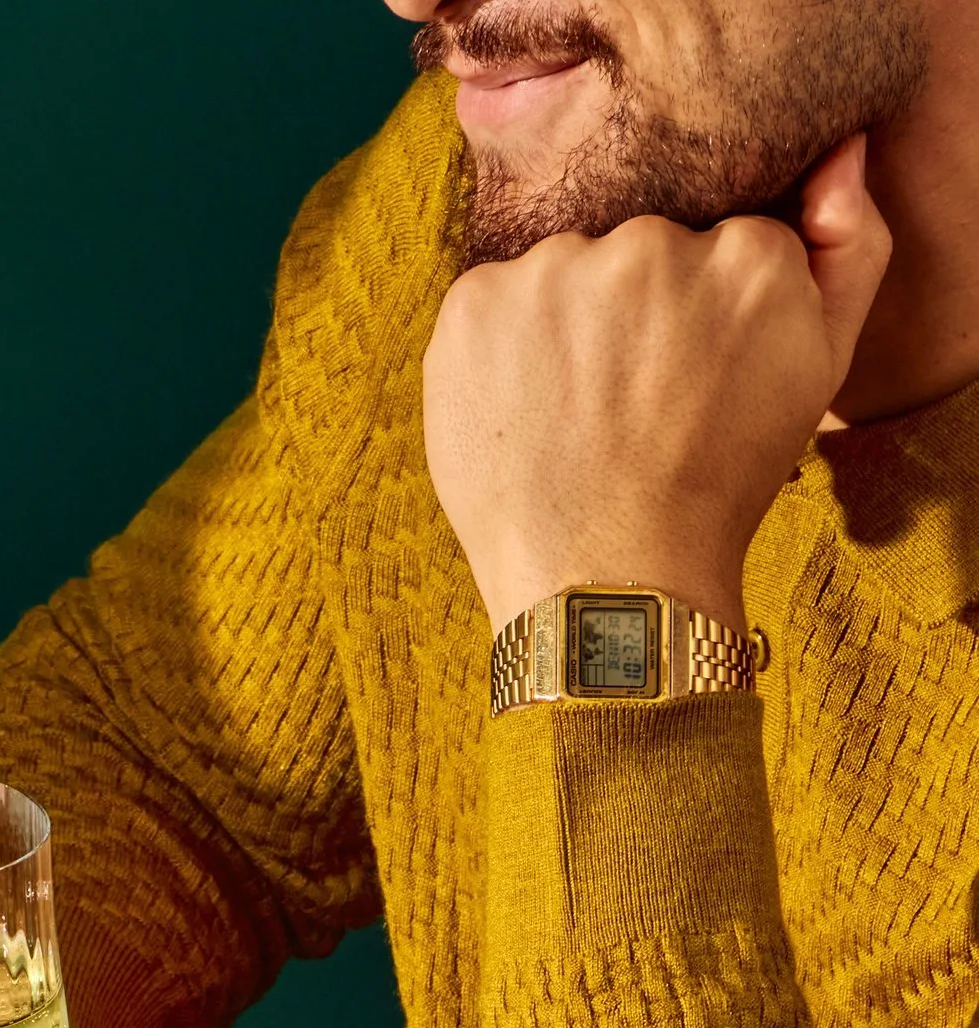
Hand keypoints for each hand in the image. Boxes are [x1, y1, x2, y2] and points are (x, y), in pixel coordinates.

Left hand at [423, 137, 892, 627]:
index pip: (715, 237)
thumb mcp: (819, 369)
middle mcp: (649, 245)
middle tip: (631, 405)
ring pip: (562, 268)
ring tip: (575, 417)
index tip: (692, 373)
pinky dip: (500, 348)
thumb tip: (840, 146)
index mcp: (746, 253)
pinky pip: (491, 297)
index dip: (698, 310)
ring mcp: (554, 272)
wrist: (610, 585)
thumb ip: (848, 246)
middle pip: (636, 245)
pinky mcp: (475, 303)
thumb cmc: (719, 486)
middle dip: (632, 311)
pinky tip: (524, 414)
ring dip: (564, 324)